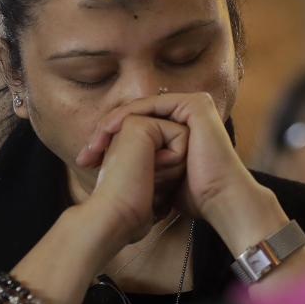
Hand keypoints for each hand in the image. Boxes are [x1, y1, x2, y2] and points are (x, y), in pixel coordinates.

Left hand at [76, 93, 261, 230]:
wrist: (219, 199)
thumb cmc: (193, 196)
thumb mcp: (157, 180)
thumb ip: (143, 168)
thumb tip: (119, 175)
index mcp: (181, 129)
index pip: (137, 127)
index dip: (109, 142)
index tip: (87, 163)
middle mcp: (186, 115)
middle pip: (137, 117)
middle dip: (106, 134)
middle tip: (85, 155)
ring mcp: (192, 106)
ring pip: (141, 110)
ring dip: (113, 125)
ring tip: (94, 145)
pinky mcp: (195, 104)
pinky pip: (152, 104)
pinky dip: (129, 115)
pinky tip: (110, 132)